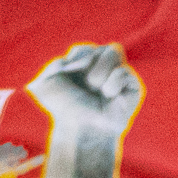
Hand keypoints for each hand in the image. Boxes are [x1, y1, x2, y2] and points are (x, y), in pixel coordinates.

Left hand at [25, 43, 143, 177]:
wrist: (80, 129)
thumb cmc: (64, 108)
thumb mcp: (45, 84)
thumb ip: (53, 64)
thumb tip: (78, 61)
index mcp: (84, 63)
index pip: (83, 50)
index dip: (75, 60)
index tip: (68, 75)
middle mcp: (103, 66)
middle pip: (99, 47)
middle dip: (86, 65)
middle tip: (85, 86)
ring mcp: (119, 74)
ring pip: (113, 51)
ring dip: (96, 73)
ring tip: (96, 91)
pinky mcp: (133, 85)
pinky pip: (123, 71)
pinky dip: (110, 84)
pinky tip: (108, 96)